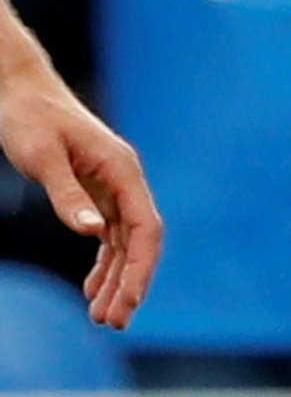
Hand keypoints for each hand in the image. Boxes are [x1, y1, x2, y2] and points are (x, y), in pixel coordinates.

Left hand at [0, 22, 161, 327]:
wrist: (20, 91)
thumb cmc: (30, 118)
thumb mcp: (43, 157)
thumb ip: (67, 195)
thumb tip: (92, 233)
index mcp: (120, 167)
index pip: (144, 227)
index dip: (140, 269)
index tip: (127, 305)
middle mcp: (124, 177)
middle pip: (139, 239)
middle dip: (130, 283)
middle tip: (111, 323)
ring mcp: (112, 184)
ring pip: (126, 241)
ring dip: (118, 278)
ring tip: (100, 315)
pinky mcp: (97, 189)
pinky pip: (110, 233)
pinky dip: (104, 263)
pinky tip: (91, 287)